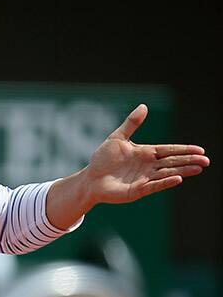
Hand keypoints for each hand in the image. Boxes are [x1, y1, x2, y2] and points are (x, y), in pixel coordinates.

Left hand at [83, 104, 208, 204]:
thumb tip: (144, 106)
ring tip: (198, 168)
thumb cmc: (103, 159)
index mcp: (146, 153)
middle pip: (173, 162)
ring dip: (183, 171)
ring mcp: (144, 178)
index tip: (200, 150)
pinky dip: (166, 182)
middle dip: (189, 161)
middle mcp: (148, 166)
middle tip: (206, 161)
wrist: (90, 179)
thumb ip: (131, 124)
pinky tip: (178, 179)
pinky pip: (154, 185)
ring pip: (167, 174)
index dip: (184, 150)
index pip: (169, 150)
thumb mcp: (117, 138)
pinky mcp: (138, 190)